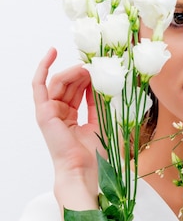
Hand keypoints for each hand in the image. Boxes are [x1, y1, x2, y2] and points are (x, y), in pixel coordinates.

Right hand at [33, 48, 101, 206]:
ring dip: (74, 72)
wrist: (85, 169)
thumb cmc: (96, 153)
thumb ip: (101, 101)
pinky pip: (39, 84)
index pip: (80, 93)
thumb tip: (104, 80)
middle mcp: (59, 114)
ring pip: (59, 82)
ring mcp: (49, 112)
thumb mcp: (104, 121)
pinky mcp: (43, 111)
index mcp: (72, 119)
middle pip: (70, 85)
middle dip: (83, 74)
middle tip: (96, 66)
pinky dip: (44, 67)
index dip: (91, 80)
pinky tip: (52, 52)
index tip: (102, 70)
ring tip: (87, 68)